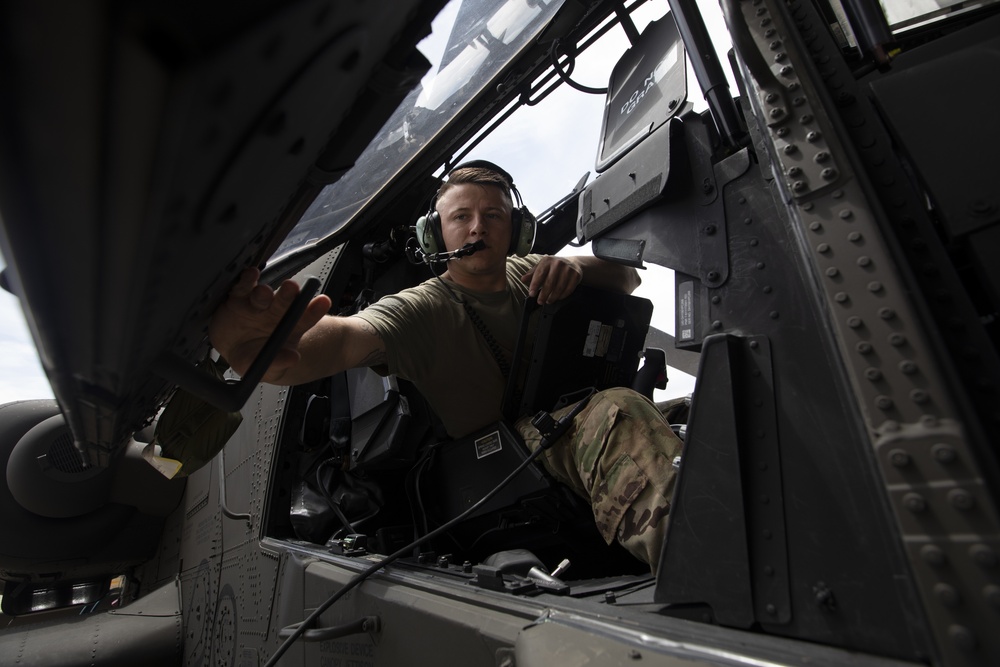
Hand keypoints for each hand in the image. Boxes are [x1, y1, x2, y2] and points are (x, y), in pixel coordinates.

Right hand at [208, 269, 331, 381]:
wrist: (232, 352)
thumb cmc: (255, 358)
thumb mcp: (268, 369)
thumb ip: (280, 363)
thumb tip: (293, 358)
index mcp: (290, 325)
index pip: (306, 316)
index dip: (315, 309)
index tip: (323, 301)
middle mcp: (276, 311)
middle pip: (285, 301)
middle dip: (289, 295)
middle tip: (291, 288)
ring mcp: (258, 303)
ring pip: (263, 294)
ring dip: (264, 292)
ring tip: (264, 292)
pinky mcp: (239, 298)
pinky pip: (242, 288)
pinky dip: (246, 281)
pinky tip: (250, 276)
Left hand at [520, 256, 582, 304]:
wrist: (573, 263)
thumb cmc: (554, 266)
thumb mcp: (542, 266)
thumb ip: (532, 273)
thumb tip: (523, 279)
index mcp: (547, 260)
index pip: (539, 274)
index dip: (534, 285)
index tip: (531, 294)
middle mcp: (558, 264)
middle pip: (550, 283)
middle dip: (544, 294)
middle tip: (540, 301)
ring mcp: (568, 269)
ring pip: (559, 288)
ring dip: (553, 297)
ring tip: (548, 301)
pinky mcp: (576, 276)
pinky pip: (568, 289)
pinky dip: (562, 296)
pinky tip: (558, 298)